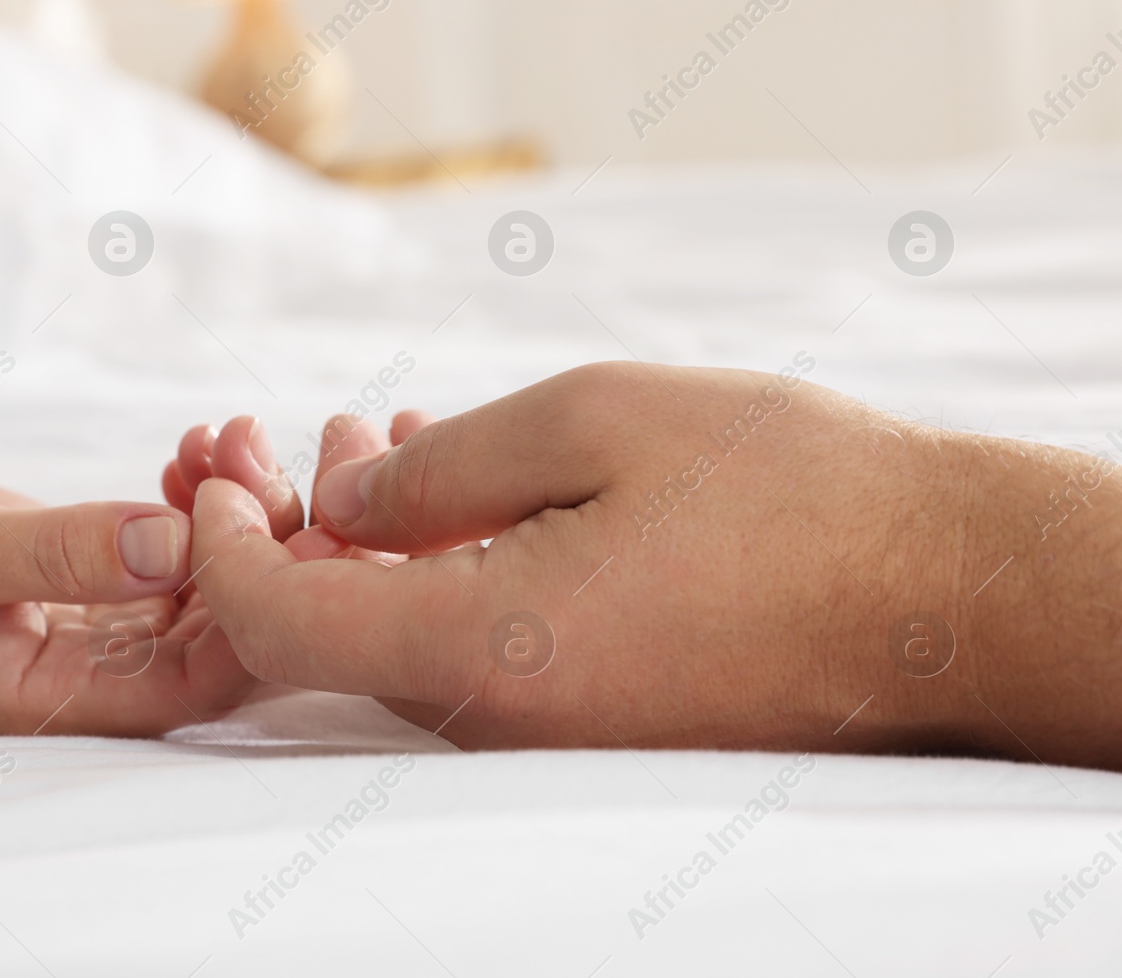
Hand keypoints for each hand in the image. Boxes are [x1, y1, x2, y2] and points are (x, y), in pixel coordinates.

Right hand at [0, 458, 256, 736]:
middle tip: (250, 454)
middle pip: (220, 635)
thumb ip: (59, 553)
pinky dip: (200, 501)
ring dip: (234, 512)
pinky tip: (189, 451)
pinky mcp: (108, 587)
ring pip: (212, 588)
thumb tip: (173, 546)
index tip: (257, 516)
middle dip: (255, 544)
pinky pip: (182, 555)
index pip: (192, 684)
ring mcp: (107, 632)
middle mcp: (95, 677)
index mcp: (55, 697)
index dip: (249, 610)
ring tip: (225, 435)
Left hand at [187, 361, 1121, 768]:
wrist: (938, 591)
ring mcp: (546, 734)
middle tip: (312, 429)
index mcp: (480, 649)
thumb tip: (341, 499)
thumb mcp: (592, 421)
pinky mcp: (591, 725)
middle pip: (331, 634)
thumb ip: (438, 469)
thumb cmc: (783, 489)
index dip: (221, 548)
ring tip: (388, 439)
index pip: (278, 626)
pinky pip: (473, 651)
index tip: (219, 473)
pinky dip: (439, 571)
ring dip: (373, 542)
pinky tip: (465, 490)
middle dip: (297, 527)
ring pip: (402, 635)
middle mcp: (498, 719)